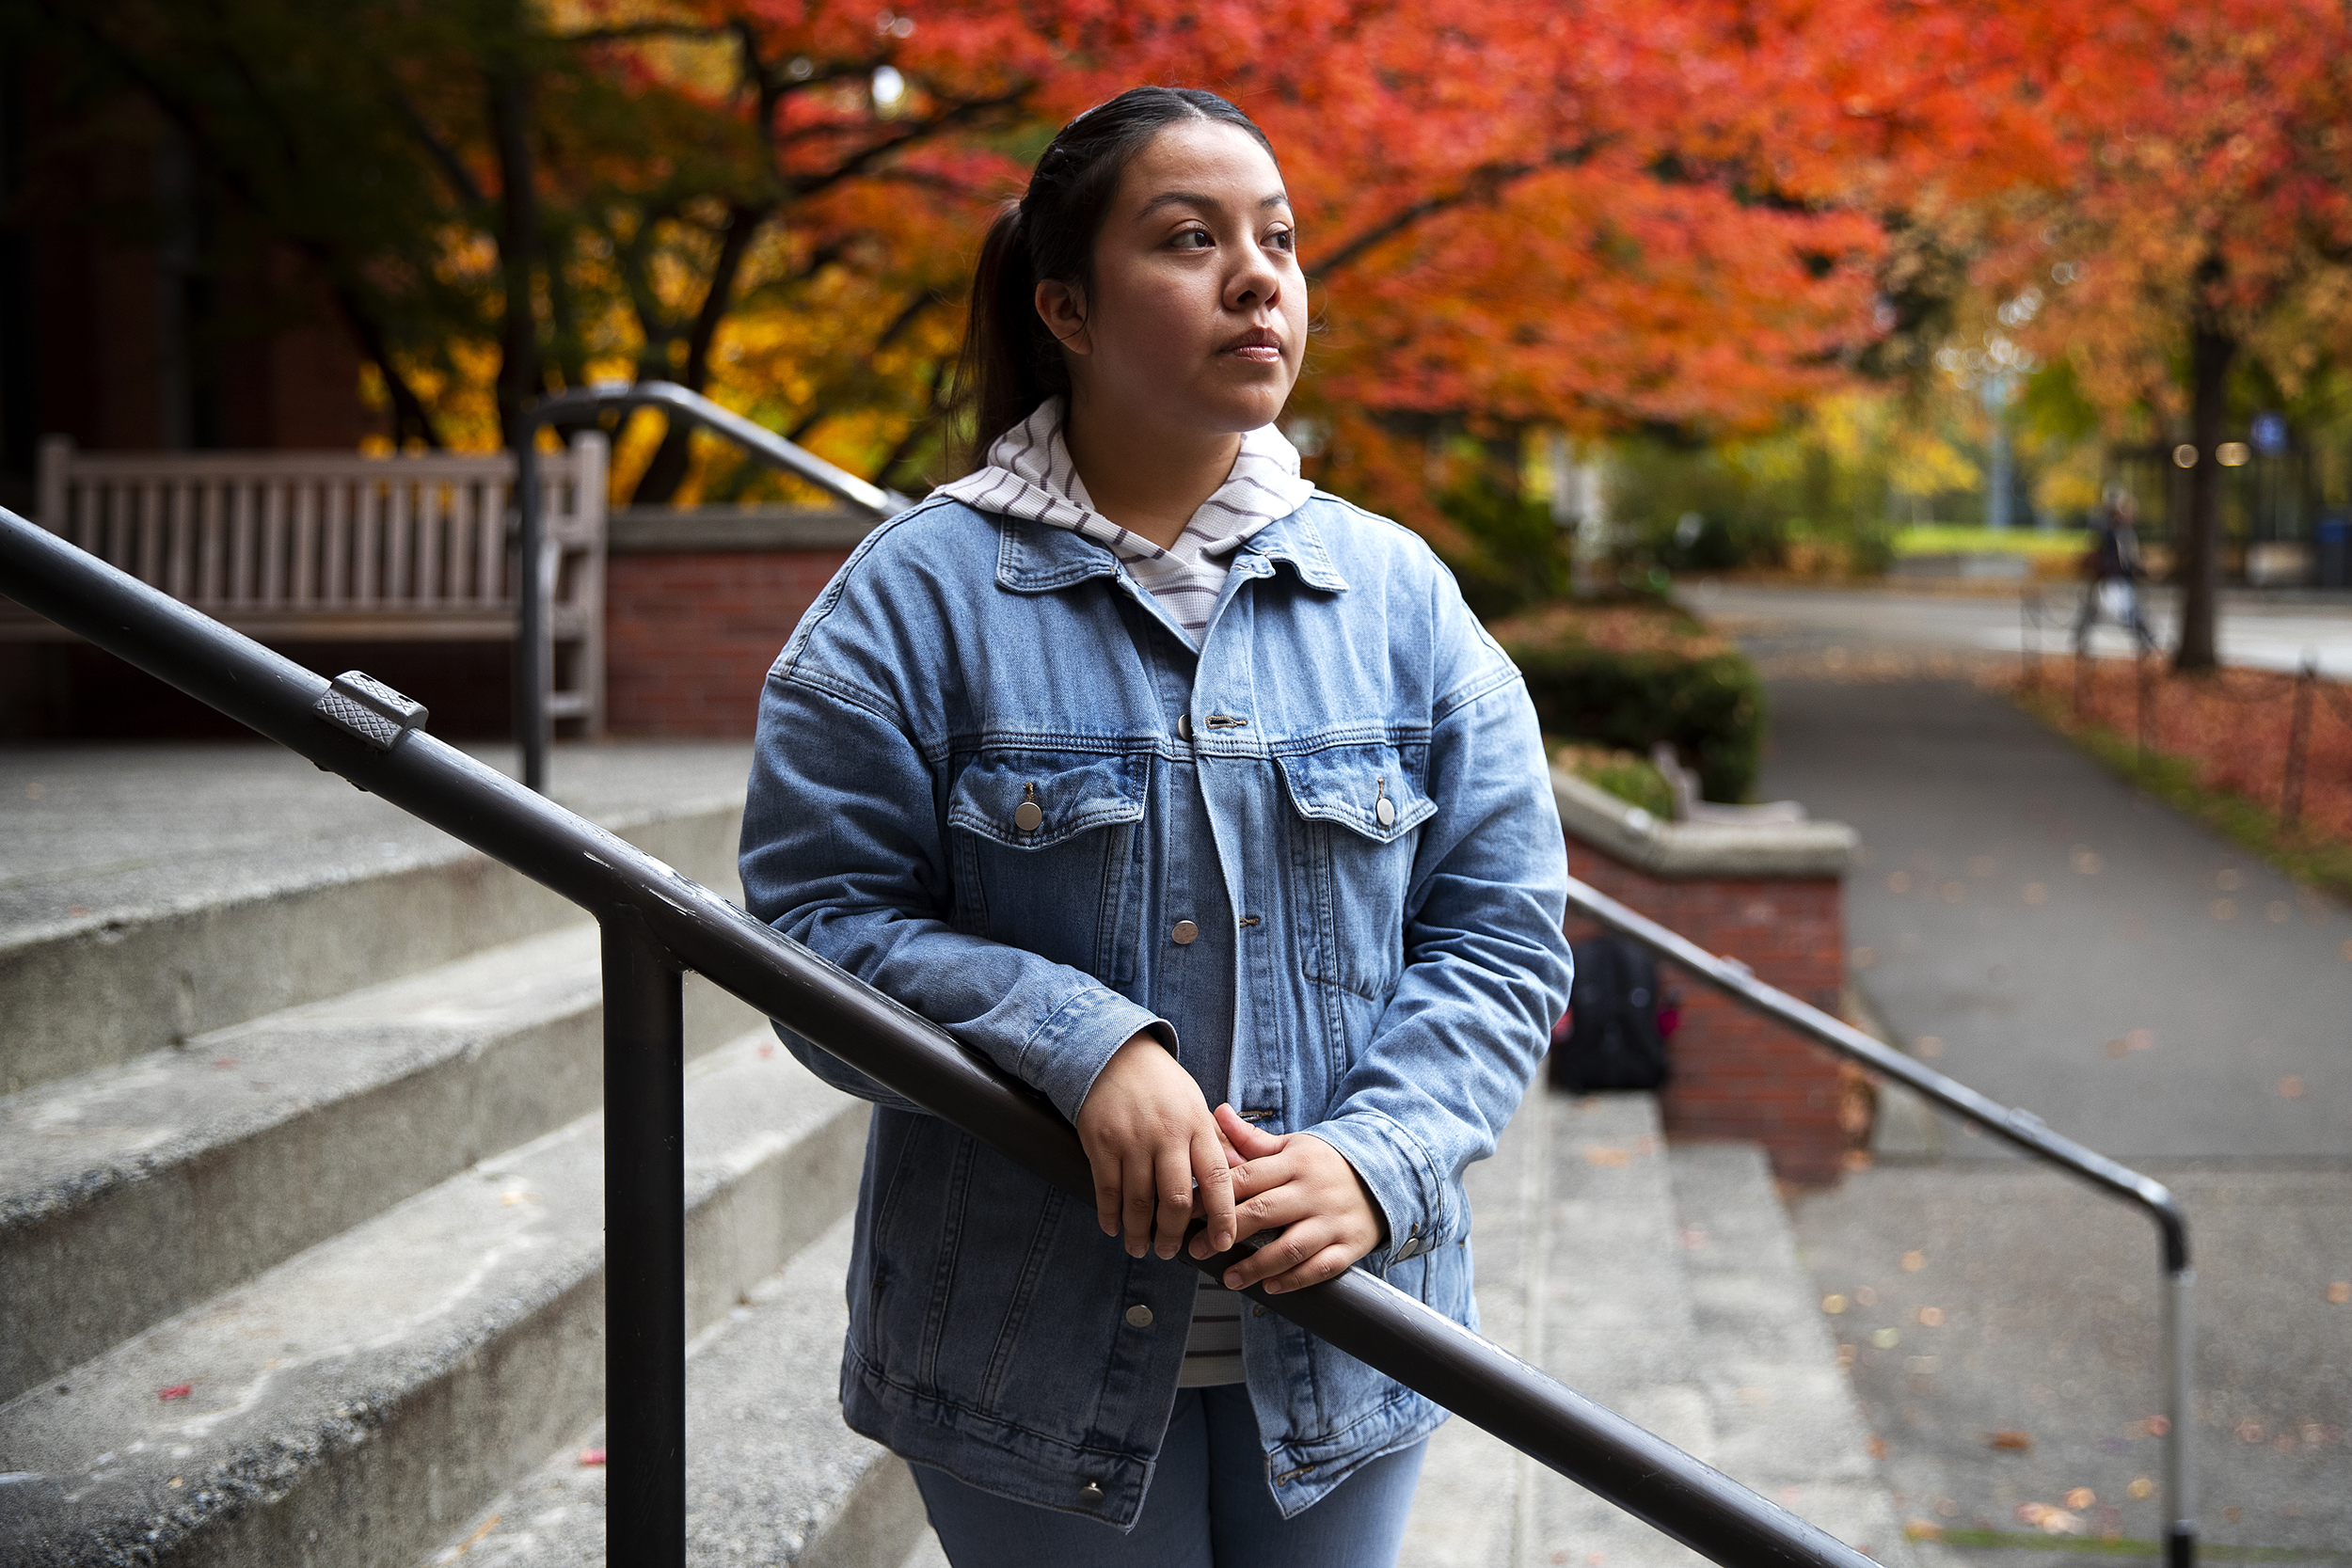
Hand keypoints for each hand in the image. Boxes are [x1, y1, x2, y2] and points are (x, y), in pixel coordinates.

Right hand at [1074, 1034, 1235, 1260]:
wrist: (1115, 1055)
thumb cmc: (1163, 1085)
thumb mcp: (1196, 1105)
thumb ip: (1214, 1143)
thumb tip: (1237, 1182)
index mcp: (1197, 1125)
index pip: (1216, 1178)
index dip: (1222, 1216)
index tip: (1223, 1243)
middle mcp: (1167, 1135)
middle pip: (1177, 1199)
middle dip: (1174, 1235)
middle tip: (1170, 1252)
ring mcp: (1132, 1140)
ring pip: (1139, 1201)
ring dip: (1140, 1233)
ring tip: (1141, 1248)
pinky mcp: (1102, 1143)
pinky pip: (1107, 1189)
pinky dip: (1110, 1215)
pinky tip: (1114, 1228)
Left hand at [1194, 1104, 1387, 1293]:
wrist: (1385, 1175)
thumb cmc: (1325, 1164)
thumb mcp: (1292, 1145)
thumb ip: (1251, 1139)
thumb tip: (1217, 1113)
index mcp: (1295, 1163)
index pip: (1247, 1178)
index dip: (1214, 1196)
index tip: (1189, 1212)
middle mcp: (1312, 1191)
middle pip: (1263, 1213)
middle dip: (1225, 1232)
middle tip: (1197, 1249)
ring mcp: (1332, 1220)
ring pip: (1290, 1247)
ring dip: (1256, 1266)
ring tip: (1229, 1278)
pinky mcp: (1349, 1245)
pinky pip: (1320, 1267)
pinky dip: (1294, 1279)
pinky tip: (1271, 1286)